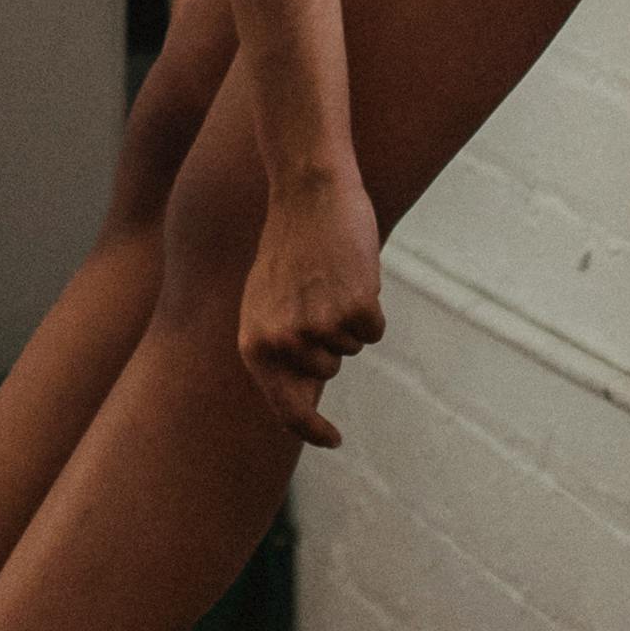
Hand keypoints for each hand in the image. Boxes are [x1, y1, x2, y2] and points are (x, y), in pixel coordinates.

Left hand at [240, 165, 385, 448]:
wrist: (307, 191)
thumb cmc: (289, 247)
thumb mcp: (265, 302)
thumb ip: (278, 351)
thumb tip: (301, 407)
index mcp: (255, 344)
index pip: (286, 410)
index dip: (312, 431)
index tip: (333, 439)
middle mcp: (285, 343)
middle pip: (327, 372)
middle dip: (330, 340)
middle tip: (317, 293)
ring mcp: (319, 328)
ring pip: (352, 348)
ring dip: (348, 318)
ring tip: (329, 277)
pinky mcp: (354, 309)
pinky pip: (374, 330)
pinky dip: (371, 307)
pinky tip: (353, 273)